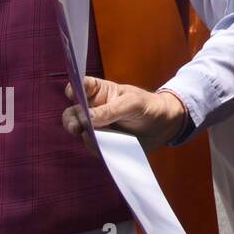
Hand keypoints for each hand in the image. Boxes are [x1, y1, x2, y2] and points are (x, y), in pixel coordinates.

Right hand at [62, 76, 187, 151]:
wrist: (162, 126)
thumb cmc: (148, 106)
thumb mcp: (132, 104)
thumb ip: (110, 110)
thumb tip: (87, 118)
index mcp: (100, 91)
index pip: (81, 86)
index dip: (73, 88)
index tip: (72, 93)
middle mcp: (93, 108)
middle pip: (72, 112)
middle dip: (71, 120)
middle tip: (76, 127)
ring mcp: (95, 126)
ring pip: (80, 132)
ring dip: (86, 136)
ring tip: (100, 138)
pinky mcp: (101, 141)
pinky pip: (93, 146)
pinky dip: (97, 148)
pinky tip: (107, 147)